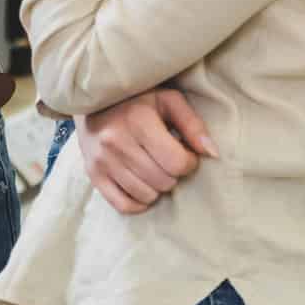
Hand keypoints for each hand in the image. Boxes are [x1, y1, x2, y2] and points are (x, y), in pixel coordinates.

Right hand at [72, 89, 216, 215]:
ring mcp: (102, 160)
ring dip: (156, 188)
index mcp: (138, 119)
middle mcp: (116, 140)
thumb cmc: (137, 100)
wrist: (91, 99)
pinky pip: (124, 205)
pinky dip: (138, 202)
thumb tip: (212, 153)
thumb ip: (192, 124)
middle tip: (167, 160)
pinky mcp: (93, 174)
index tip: (185, 153)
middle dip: (173, 174)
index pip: (176, 162)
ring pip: (146, 195)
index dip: (189, 162)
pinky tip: (141, 185)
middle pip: (163, 181)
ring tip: (153, 169)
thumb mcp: (168, 100)